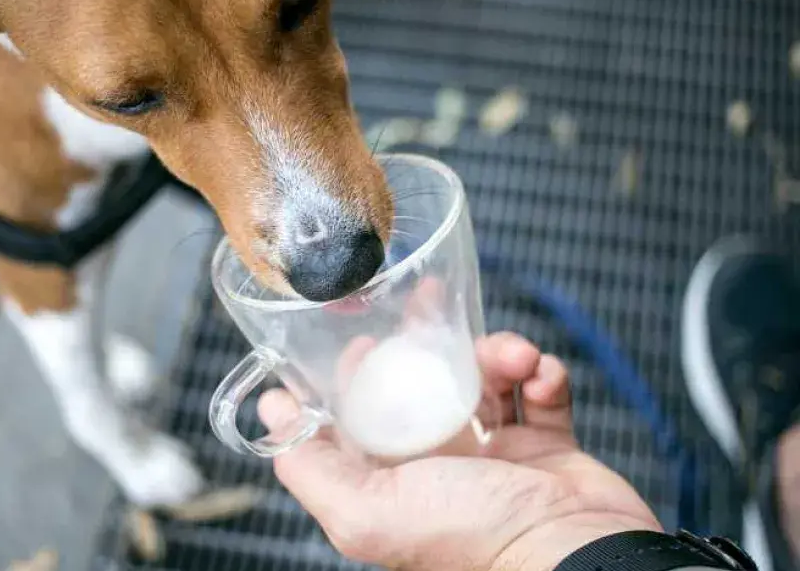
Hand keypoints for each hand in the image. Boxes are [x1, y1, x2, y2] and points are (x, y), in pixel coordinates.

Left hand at [257, 332, 661, 570]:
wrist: (578, 557)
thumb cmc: (474, 539)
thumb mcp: (367, 511)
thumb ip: (310, 467)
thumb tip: (270, 412)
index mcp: (394, 480)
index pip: (362, 414)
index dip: (358, 372)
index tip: (362, 337)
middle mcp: (440, 466)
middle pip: (423, 386)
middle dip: (428, 342)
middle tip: (431, 302)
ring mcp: (496, 455)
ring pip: (485, 380)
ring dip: (498, 354)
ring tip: (514, 355)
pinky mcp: (546, 445)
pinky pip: (540, 392)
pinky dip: (544, 375)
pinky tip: (542, 376)